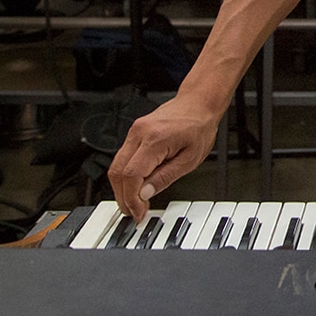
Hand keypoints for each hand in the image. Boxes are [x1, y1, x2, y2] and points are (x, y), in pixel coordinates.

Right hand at [106, 95, 221, 221]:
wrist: (198, 103)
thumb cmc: (199, 126)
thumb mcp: (190, 159)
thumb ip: (165, 177)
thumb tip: (144, 195)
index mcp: (155, 139)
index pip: (132, 175)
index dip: (131, 198)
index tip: (138, 212)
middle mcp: (139, 133)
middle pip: (117, 172)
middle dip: (123, 197)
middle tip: (133, 212)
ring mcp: (134, 131)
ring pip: (116, 165)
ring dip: (121, 187)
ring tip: (134, 203)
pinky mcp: (134, 132)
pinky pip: (122, 157)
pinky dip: (125, 175)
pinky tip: (135, 186)